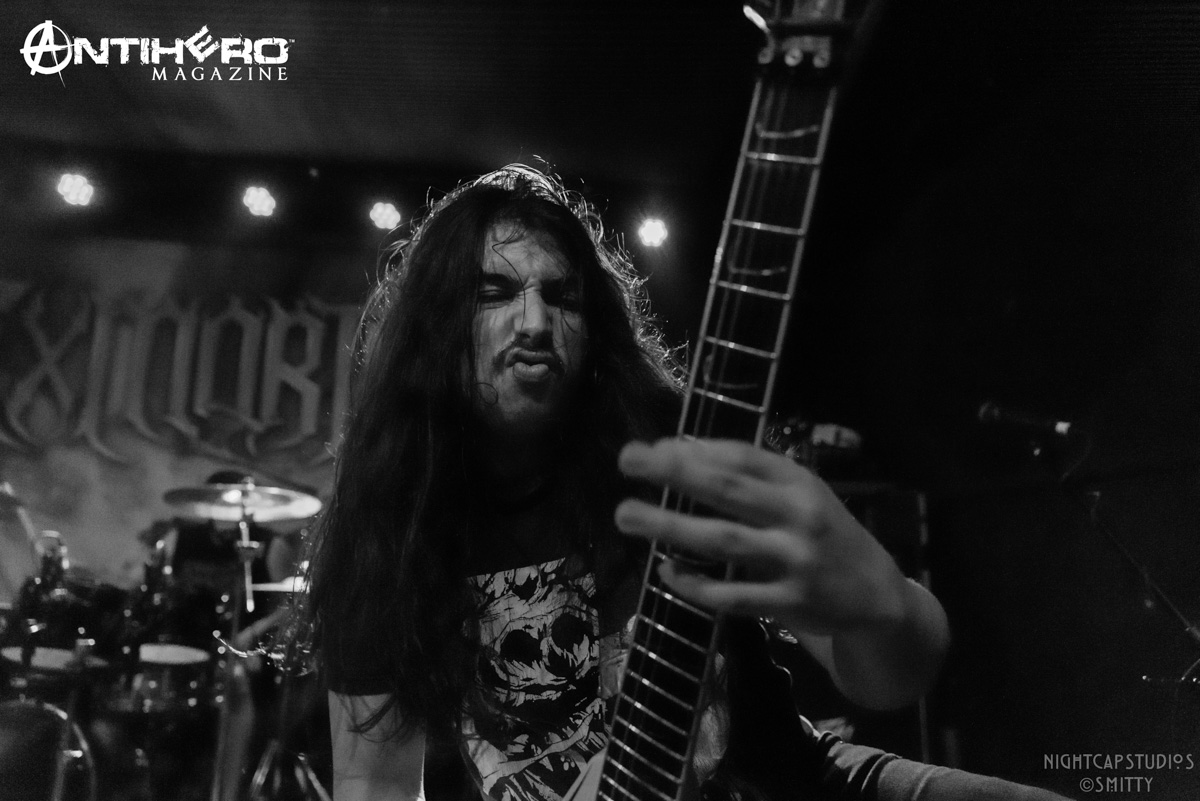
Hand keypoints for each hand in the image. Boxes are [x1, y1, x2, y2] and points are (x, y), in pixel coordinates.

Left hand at [614, 437, 947, 707]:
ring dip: (669, 526)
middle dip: (674, 472)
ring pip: (722, 541)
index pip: (742, 457)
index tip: (653, 446)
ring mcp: (795, 560)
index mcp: (800, 482)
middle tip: (627, 460)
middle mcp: (798, 515)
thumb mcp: (800, 495)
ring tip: (626, 515)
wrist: (878, 595)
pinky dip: (694, 584)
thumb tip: (681, 451)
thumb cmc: (824, 534)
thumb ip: (752, 477)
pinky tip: (665, 571)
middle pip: (728, 489)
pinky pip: (732, 595)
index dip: (695, 449)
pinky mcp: (790, 602)